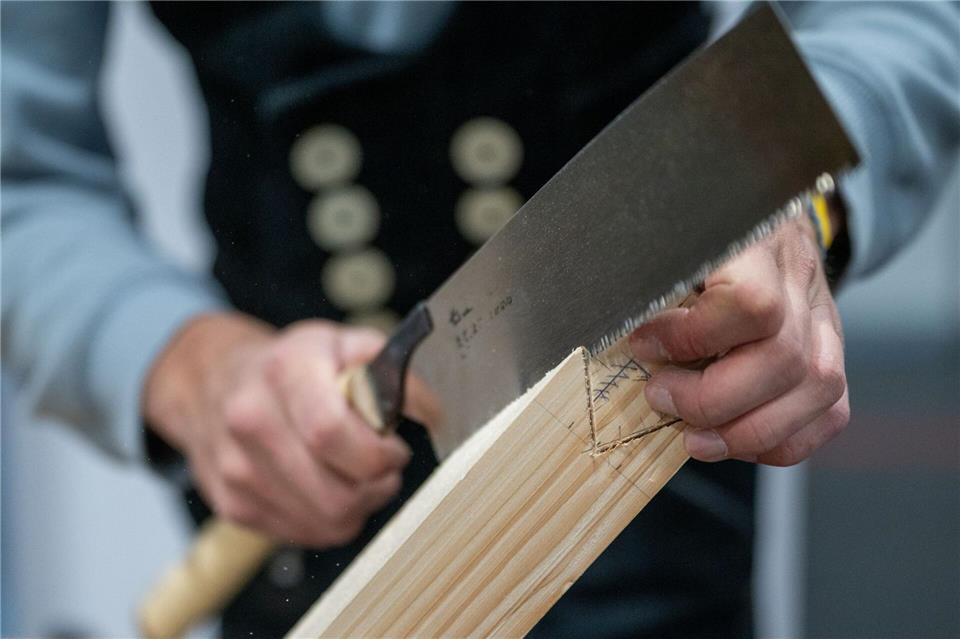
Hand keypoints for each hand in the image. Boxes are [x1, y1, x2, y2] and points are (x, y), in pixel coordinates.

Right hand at [143, 314, 410, 546]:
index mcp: (285, 371)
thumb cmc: (290, 363)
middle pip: (333, 491)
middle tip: (385, 466)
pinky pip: (302, 534)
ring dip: (358, 506)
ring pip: (323, 521)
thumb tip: (432, 411)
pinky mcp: (232, 504)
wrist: (212, 380)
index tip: (395, 448)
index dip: (376, 453)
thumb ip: (394, 370)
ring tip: (360, 476)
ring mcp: (236, 468)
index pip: (330, 432)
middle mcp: (251, 420)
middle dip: (376, 486)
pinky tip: (329, 488)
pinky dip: (329, 520)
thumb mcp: (344, 344)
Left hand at [629, 216, 848, 465]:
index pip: (750, 304)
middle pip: (782, 359)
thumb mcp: (670, 238)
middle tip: (660, 398)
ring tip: (692, 437)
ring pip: (815, 391)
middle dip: (711, 399)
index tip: (643, 345)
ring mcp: (826, 321)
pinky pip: (829, 414)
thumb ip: (649, 277)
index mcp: (758, 243)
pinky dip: (780, 441)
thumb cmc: (700, 233)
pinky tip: (734, 438)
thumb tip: (614, 326)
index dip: (691, 338)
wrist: (761, 212)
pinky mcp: (832, 355)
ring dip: (746, 432)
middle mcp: (801, 282)